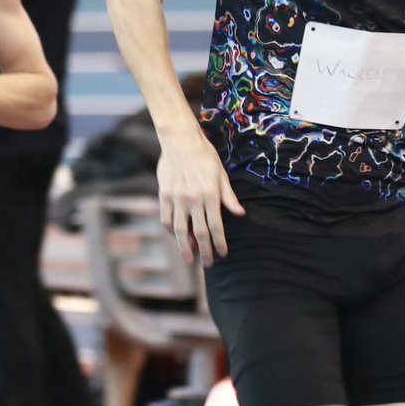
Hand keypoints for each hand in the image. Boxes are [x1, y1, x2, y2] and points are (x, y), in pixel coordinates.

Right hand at [157, 129, 244, 266]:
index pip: (216, 226)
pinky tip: (175, 235)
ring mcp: (176, 198)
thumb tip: (240, 214)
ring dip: (185, 246)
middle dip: (204, 251)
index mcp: (210, 195)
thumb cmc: (204, 155)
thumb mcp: (221, 174)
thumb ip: (229, 197)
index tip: (222, 254)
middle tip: (208, 264)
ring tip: (189, 258)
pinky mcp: (164, 194)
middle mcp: (193, 199)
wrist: (180, 140)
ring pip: (179, 230)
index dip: (219, 243)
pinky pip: (165, 218)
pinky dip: (170, 230)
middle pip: (198, 233)